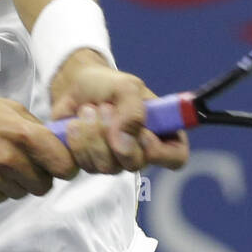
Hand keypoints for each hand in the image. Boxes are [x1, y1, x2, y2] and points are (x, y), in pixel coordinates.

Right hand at [0, 83, 77, 202]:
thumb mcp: (9, 107)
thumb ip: (37, 128)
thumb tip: (59, 145)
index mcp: (23, 134)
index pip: (64, 165)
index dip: (65, 166)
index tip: (60, 164)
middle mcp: (9, 158)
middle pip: (44, 186)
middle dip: (40, 176)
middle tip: (26, 162)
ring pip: (23, 193)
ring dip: (18, 182)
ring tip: (1, 162)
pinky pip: (1, 198)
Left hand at [49, 51, 188, 173]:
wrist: (76, 86)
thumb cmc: (108, 85)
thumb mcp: (126, 87)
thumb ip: (133, 111)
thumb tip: (124, 144)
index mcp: (162, 133)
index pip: (176, 158)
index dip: (159, 151)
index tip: (142, 133)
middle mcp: (140, 152)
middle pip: (134, 164)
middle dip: (113, 134)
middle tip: (104, 107)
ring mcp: (115, 162)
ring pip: (105, 166)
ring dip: (91, 133)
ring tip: (87, 109)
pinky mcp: (89, 164)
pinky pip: (81, 166)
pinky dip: (75, 141)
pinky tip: (75, 124)